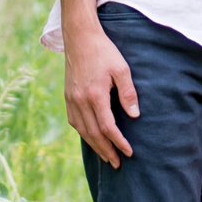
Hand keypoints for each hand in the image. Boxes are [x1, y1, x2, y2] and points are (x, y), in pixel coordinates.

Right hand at [63, 18, 138, 166]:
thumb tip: (134, 115)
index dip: (119, 142)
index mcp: (95, 95)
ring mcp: (71, 99)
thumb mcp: (121, 69)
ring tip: (106, 156)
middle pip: (94, 134)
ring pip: (82, 130)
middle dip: (106, 151)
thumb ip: (128, 93)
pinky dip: (84, 133)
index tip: (129, 152)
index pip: (108, 127)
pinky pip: (74, 121)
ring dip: (95, 145)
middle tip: (118, 163)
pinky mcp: (68, 96)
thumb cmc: (104, 51)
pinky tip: (91, 138)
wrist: (79, 37)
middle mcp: (80, 101)